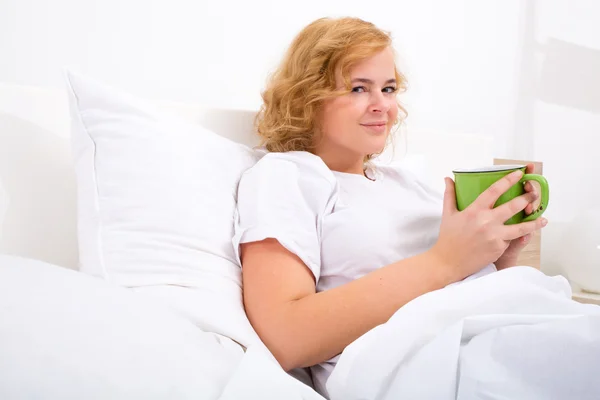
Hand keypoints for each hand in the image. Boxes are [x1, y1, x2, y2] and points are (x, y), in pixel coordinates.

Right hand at [431, 168, 547, 281]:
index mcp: (474, 210)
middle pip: (513, 206)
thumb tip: (448, 179)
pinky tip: (525, 235)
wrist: (448, 262)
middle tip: (534, 194)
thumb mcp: (448, 214)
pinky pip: (511, 239)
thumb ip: (450, 195)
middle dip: (527, 198)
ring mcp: (494, 235)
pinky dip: (517, 237)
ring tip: (542, 218)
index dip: (508, 180)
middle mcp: (486, 221)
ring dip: (534, 222)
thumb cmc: (448, 238)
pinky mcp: (499, 248)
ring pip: (521, 226)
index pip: (494, 190)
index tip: (519, 174)